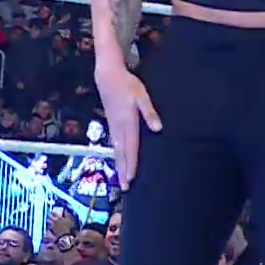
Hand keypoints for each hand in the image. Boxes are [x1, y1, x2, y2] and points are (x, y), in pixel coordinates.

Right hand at [96, 65, 159, 188]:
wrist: (107, 76)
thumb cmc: (127, 84)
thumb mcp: (141, 95)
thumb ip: (149, 112)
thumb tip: (157, 129)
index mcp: (127, 122)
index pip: (131, 147)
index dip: (131, 163)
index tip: (131, 177)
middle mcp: (118, 127)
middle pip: (121, 152)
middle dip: (123, 170)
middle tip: (125, 187)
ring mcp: (113, 126)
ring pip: (116, 150)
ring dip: (119, 165)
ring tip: (121, 179)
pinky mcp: (111, 124)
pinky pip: (114, 144)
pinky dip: (117, 155)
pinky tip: (118, 161)